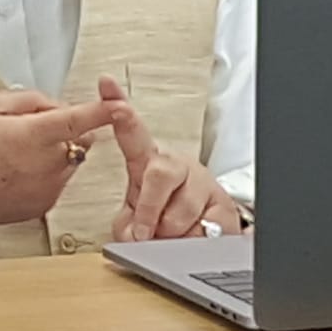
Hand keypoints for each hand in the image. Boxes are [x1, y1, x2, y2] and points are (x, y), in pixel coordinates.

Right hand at [0, 88, 121, 239]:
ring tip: (12, 151)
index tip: (121, 104)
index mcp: (29, 137)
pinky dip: (44, 170)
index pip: (77, 120)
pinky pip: (56, 180)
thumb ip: (29, 101)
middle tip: (23, 126)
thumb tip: (56, 106)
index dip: (103, 111)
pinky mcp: (40, 207)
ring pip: (68, 160)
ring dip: (54, 150)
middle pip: (76, 139)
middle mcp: (42, 167)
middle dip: (63, 128)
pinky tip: (12, 169)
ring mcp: (43, 190)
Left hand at [99, 76, 240, 241]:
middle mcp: (175, 165)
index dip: (120, 112)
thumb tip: (134, 236)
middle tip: (143, 231)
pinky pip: (204, 230)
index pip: (131, 132)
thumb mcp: (133, 219)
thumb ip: (126, 227)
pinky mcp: (224, 204)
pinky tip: (192, 237)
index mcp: (148, 161)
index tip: (107, 87)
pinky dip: (192, 243)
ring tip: (170, 235)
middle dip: (148, 208)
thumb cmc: (162, 215)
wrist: (205, 228)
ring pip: (180, 211)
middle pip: (159, 174)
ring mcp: (201, 181)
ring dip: (170, 234)